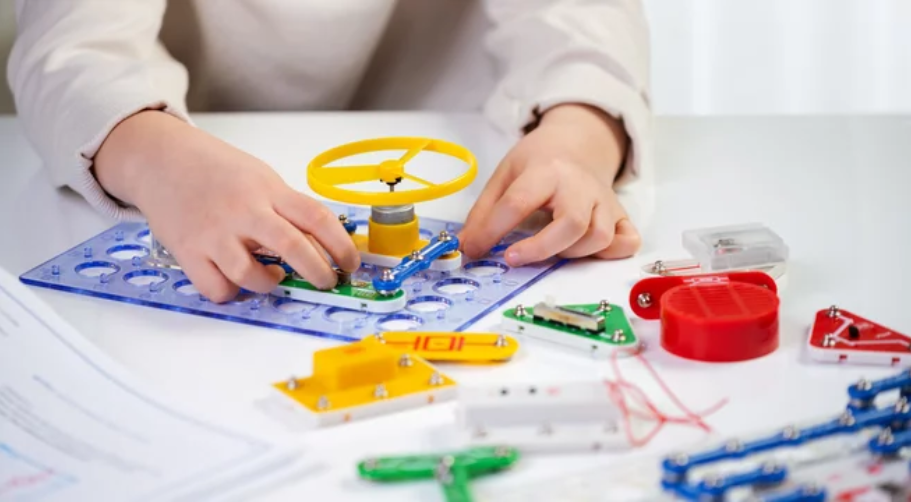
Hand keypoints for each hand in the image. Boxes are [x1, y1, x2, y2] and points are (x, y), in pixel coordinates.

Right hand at [94, 111, 359, 302]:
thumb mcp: (260, 177)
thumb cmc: (215, 169)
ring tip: (274, 277)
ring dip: (270, 284)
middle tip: (326, 281)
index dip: (342, 246)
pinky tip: (237, 281)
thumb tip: (320, 242)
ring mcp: (214, 233)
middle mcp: (244, 211)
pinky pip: (217, 288)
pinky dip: (232, 292)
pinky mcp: (188, 251)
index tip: (350, 263)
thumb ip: (286, 207)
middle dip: (318, 272)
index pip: (317, 218)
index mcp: (268, 190)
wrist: (161, 158)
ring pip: (251, 275)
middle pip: (293, 246)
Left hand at [460, 104, 640, 265]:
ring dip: (573, 253)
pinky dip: (611, 252)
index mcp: (545, 171)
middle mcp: (579, 186)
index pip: (519, 202)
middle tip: (513, 259)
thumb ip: (484, 212)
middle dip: (541, 248)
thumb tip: (467, 247)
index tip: (476, 249)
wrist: (576, 143)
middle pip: (572, 222)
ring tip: (550, 252)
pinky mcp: (621, 215)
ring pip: (600, 236)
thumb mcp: (504, 175)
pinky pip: (627, 240)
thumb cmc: (538, 163)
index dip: (493, 230)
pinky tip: (587, 252)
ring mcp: (604, 201)